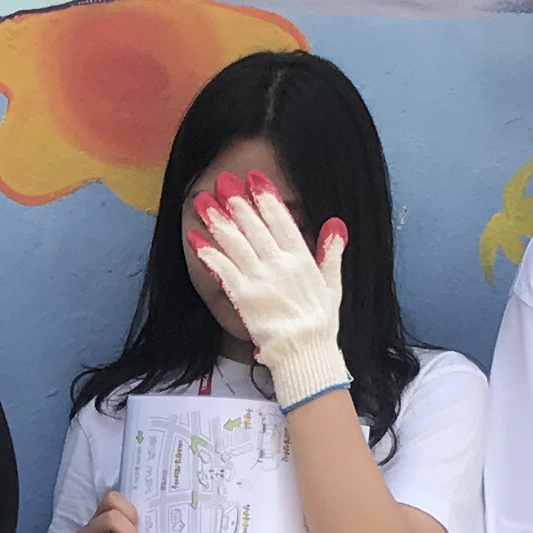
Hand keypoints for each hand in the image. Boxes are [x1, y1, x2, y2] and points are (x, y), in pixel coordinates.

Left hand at [189, 178, 351, 408]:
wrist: (304, 354)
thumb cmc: (320, 323)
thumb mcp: (333, 285)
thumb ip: (332, 253)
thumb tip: (336, 223)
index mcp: (302, 260)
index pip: (283, 221)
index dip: (267, 198)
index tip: (255, 179)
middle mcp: (279, 265)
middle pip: (255, 227)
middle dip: (237, 202)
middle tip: (223, 182)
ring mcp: (259, 280)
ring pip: (236, 243)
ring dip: (218, 220)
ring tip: (204, 200)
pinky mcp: (242, 297)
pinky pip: (222, 270)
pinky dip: (208, 252)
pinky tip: (195, 237)